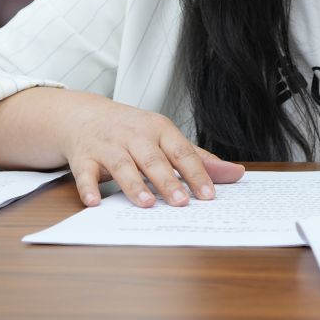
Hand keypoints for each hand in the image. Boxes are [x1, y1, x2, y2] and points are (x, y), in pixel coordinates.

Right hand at [61, 100, 244, 207]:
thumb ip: (198, 158)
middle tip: (182, 203)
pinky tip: (94, 202)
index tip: (209, 195)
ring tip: (146, 204)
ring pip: (122, 165)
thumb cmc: (132, 130)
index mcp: (159, 130)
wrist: (84, 114)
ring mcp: (108, 146)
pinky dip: (88, 187)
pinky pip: (85, 173)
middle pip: (153, 159)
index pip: (181, 152)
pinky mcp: (84, 157)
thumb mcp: (166, 138)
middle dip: (168, 180)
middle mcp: (134, 136)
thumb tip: (236, 173)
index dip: (196, 173)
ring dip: (133, 184)